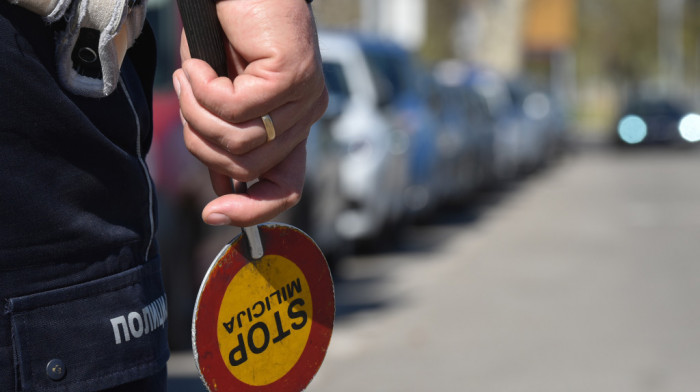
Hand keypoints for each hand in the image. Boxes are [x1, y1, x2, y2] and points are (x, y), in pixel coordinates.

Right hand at [172, 0, 327, 226]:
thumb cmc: (228, 33)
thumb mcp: (220, 97)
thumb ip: (226, 138)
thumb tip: (221, 187)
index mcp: (293, 124)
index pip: (287, 186)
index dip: (253, 209)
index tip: (213, 215)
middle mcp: (306, 113)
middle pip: (247, 165)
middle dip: (201, 141)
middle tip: (186, 100)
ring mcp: (304, 96)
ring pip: (237, 139)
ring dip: (196, 111)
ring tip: (189, 77)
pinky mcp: (291, 75)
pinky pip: (233, 107)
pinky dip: (202, 88)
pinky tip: (198, 65)